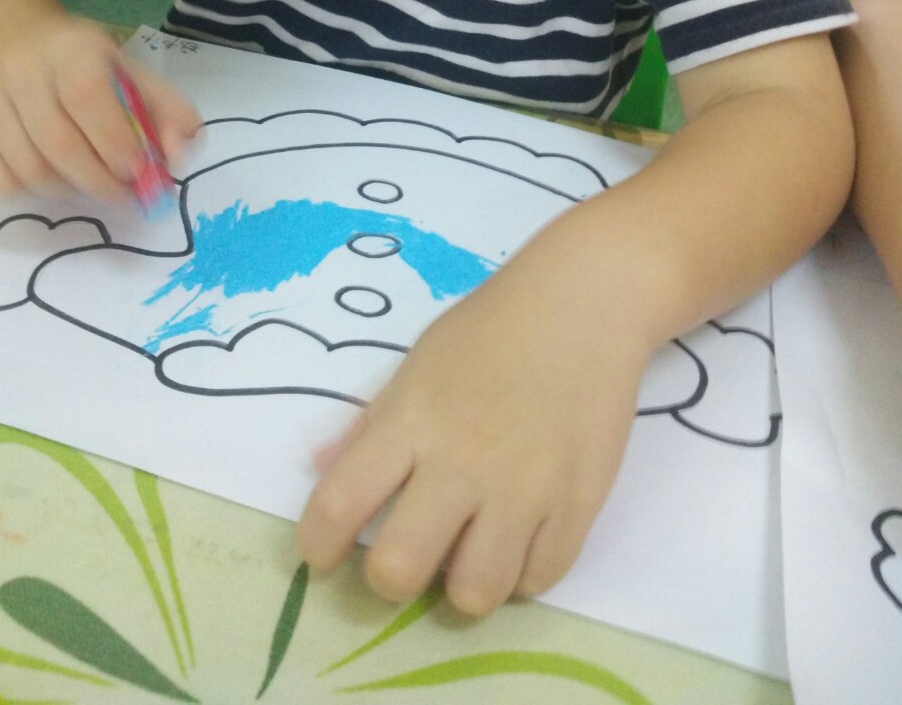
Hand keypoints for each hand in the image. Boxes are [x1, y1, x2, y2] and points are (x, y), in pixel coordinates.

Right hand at [0, 10, 200, 200]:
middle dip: (98, 182)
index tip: (138, 172)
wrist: (9, 38)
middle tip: (123, 197)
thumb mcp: (132, 72)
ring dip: (68, 190)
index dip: (115, 141)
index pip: (88, 97)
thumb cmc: (83, 63)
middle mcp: (23, 71)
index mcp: (73, 50)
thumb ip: (167, 111)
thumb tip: (180, 156)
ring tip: (90, 184)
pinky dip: (27, 192)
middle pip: (57, 143)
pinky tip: (50, 179)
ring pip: (27, 168)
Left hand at [297, 222, 655, 614]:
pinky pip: (538, 581)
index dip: (318, 545)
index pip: (340, 503)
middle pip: (401, 569)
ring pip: (475, 594)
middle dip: (389, 579)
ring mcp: (524, 489)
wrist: (583, 306)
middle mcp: (462, 462)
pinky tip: (516, 540)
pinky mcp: (578, 505)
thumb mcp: (418, 362)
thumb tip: (318, 467)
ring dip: (461, 584)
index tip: (323, 554)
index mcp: (412, 420)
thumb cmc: (490, 329)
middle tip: (404, 556)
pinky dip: (520, 572)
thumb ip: (369, 421)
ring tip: (467, 552)